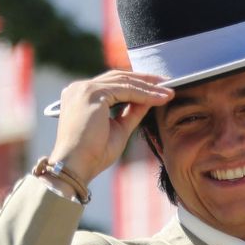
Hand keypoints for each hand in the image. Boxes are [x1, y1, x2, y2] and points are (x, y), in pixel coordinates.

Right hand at [49, 71, 172, 184]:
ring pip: (125, 82)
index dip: (137, 84)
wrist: (76, 166)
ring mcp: (85, 89)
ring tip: (169, 92)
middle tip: (168, 84)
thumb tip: (149, 100)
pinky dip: (145, 94)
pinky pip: (126, 90)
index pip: (113, 83)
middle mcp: (80, 88)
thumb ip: (132, 112)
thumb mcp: (119, 129)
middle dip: (146, 81)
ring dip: (149, 87)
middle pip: (119, 77)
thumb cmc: (93, 154)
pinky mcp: (93, 94)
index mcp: (81, 95)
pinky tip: (160, 98)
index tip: (158, 89)